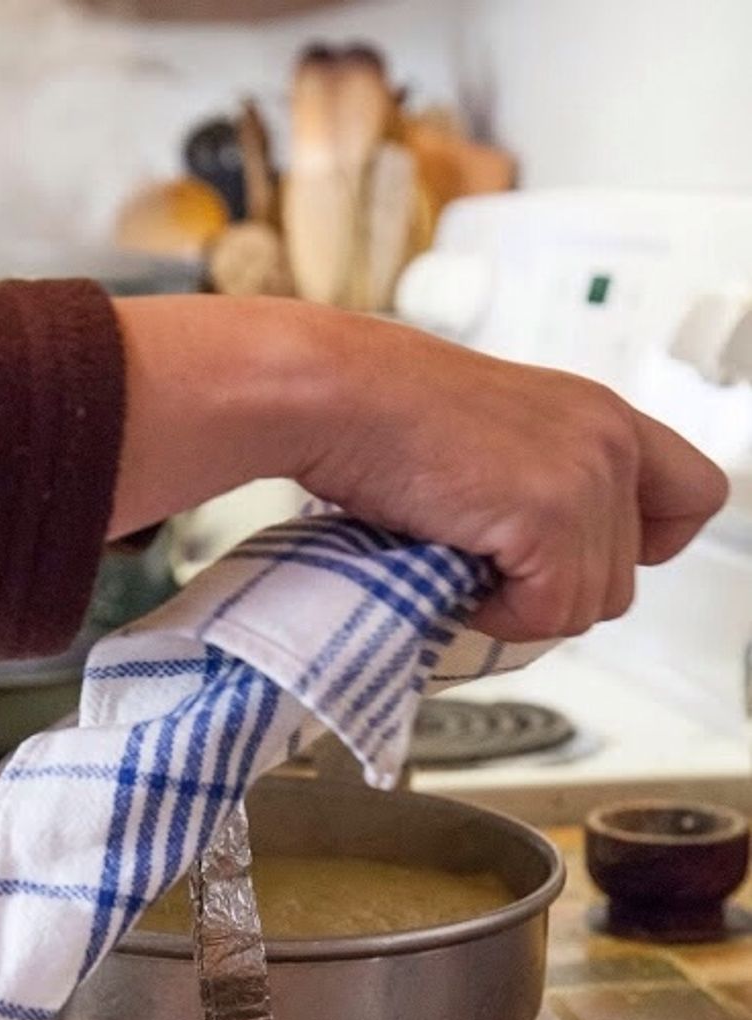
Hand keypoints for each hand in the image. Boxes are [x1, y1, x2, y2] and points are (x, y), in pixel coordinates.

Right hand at [110, 296, 727, 641]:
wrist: (336, 395)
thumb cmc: (381, 415)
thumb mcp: (490, 439)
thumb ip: (540, 483)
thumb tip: (538, 565)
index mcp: (600, 415)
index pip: (692, 497)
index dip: (640, 543)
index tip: (572, 556)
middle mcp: (610, 439)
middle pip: (625, 578)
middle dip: (555, 591)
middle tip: (488, 573)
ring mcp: (586, 476)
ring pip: (590, 605)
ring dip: (522, 607)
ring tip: (461, 568)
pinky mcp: (551, 512)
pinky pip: (549, 613)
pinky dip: (499, 616)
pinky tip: (453, 577)